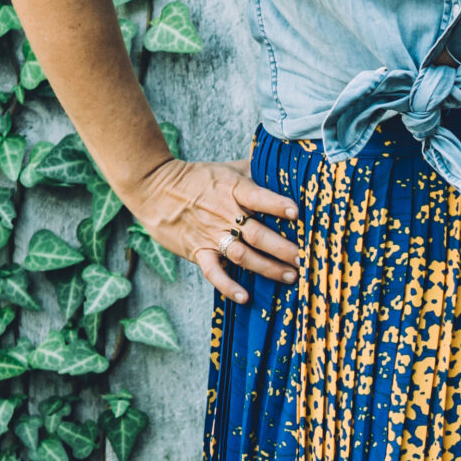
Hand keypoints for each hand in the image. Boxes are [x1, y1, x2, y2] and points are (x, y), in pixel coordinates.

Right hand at [131, 157, 300, 302]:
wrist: (154, 188)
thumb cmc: (197, 177)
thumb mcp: (227, 168)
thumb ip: (255, 169)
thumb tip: (284, 163)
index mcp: (234, 190)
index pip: (259, 197)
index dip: (279, 205)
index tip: (298, 214)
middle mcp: (225, 214)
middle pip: (258, 234)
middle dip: (284, 248)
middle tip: (306, 259)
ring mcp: (211, 235)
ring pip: (244, 255)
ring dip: (268, 268)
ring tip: (291, 277)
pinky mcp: (197, 251)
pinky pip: (214, 272)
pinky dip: (228, 286)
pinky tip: (244, 297)